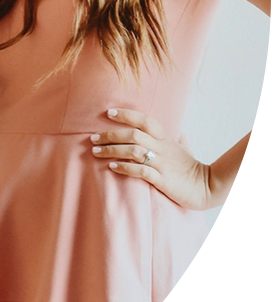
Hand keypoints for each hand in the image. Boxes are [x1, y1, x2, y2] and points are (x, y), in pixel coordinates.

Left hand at [90, 107, 211, 209]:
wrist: (208, 188)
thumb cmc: (191, 168)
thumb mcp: (184, 149)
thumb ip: (178, 138)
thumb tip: (178, 130)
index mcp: (165, 139)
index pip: (144, 120)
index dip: (126, 114)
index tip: (107, 113)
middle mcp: (162, 148)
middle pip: (133, 134)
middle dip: (110, 135)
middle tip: (92, 138)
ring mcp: (162, 164)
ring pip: (134, 151)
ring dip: (112, 150)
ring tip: (96, 152)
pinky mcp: (163, 180)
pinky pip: (141, 171)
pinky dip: (125, 167)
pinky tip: (112, 167)